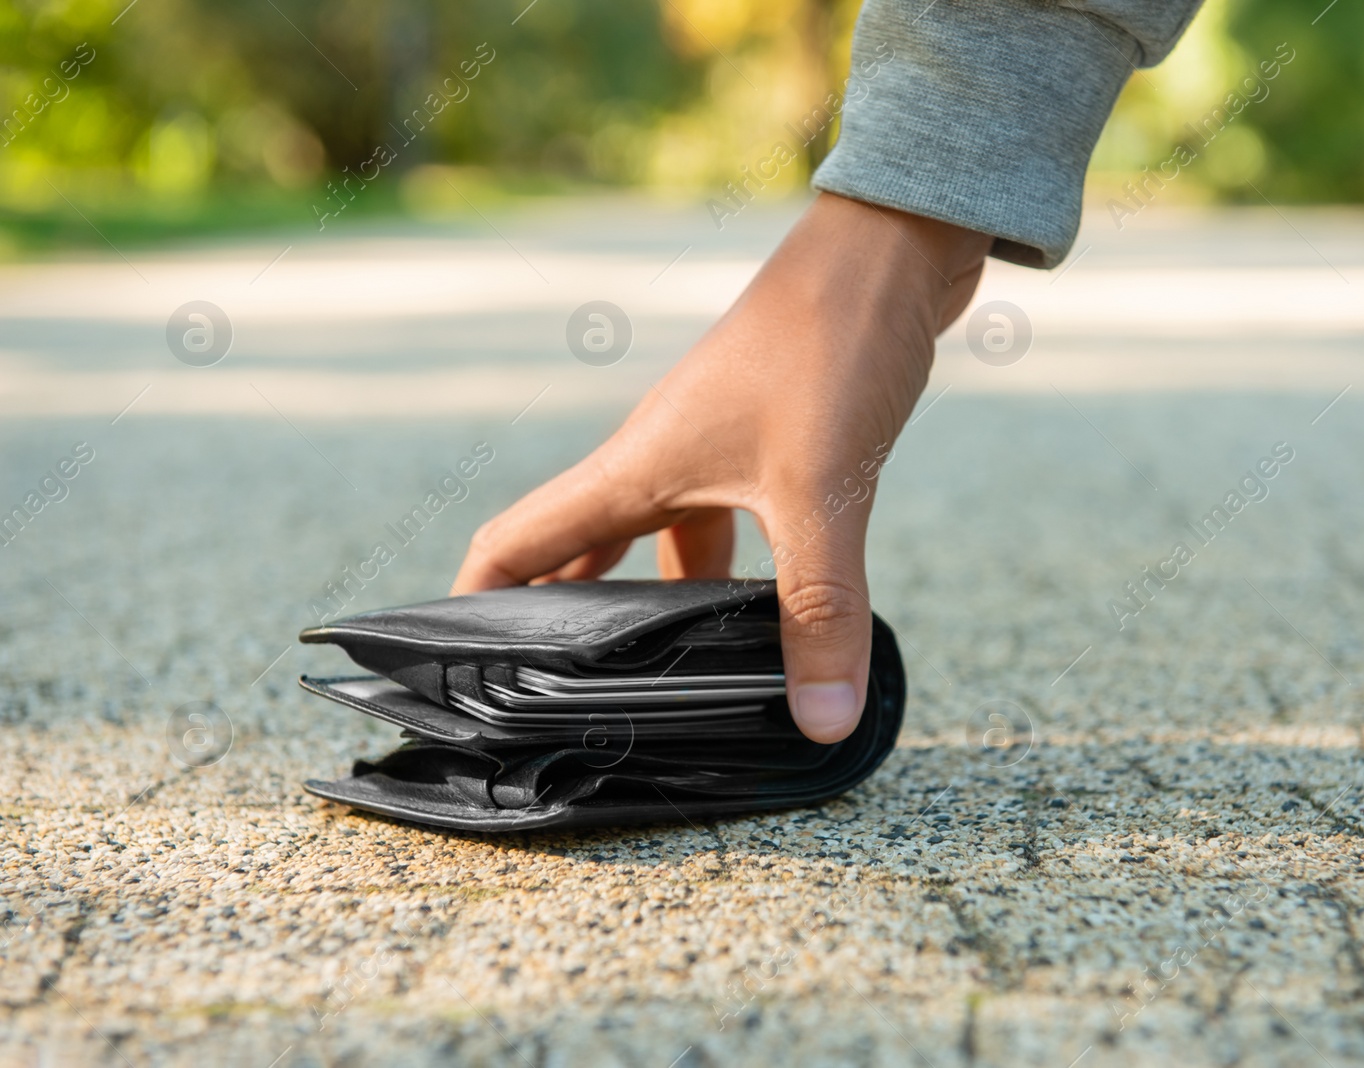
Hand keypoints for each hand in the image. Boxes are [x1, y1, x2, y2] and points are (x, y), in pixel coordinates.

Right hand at [453, 192, 989, 740]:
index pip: (515, 545)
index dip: (473, 607)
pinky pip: (722, 520)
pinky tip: (769, 607)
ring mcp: (710, 446)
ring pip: (662, 543)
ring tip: (676, 676)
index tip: (452, 672)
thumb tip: (822, 722)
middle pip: (583, 555)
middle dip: (567, 626)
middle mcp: (658, 458)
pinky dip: (731, 572)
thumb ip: (821, 610)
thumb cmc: (831, 345)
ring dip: (662, 604)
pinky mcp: (764, 440)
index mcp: (635, 469)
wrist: (888, 250)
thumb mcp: (821, 494)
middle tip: (566, 699)